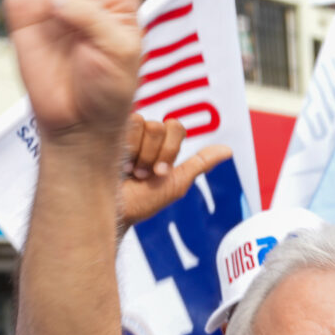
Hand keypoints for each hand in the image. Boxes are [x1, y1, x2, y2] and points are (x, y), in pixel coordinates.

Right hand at [118, 114, 230, 230]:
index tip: (160, 174)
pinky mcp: (105, 129)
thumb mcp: (175, 184)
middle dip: (153, 156)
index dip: (170, 150)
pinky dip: (124, 147)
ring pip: (143, 123)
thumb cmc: (142, 201)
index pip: (176, 127)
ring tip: (127, 171)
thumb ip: (200, 163)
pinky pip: (124, 122)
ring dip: (137, 153)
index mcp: (162, 145)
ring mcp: (123, 130)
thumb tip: (229, 150)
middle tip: (141, 175)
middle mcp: (143, 135)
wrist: (113, 212)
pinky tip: (115, 163)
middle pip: (160, 127)